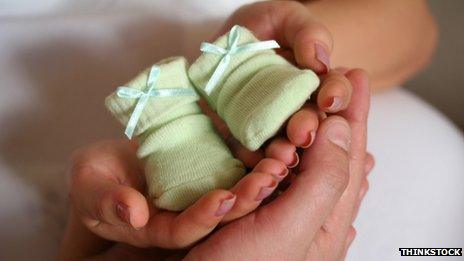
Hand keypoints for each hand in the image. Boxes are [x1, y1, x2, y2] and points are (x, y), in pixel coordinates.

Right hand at [64, 137, 292, 250]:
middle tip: (272, 173)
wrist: (109, 169)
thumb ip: (106, 202)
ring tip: (284, 154)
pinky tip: (272, 133)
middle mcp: (188, 213)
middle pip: (223, 212)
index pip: (187, 230)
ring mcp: (202, 189)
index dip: (205, 216)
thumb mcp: (91, 191)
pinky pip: (238, 161)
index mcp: (161, 228)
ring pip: (237, 186)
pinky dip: (255, 149)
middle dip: (248, 194)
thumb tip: (133, 211)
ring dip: (262, 171)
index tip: (225, 198)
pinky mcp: (212, 167)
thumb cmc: (95, 182)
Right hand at [184, 69, 370, 259]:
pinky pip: (274, 173)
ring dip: (306, 131)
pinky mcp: (255, 211)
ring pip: (304, 161)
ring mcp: (283, 213)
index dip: (355, 113)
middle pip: (331, 154)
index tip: (355, 76)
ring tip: (313, 106)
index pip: (351, 154)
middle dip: (332, 118)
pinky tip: (285, 145)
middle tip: (331, 85)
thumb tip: (341, 127)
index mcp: (329, 219)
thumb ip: (324, 180)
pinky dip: (278, 151)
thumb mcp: (292, 229)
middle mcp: (311, 215)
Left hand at [200, 1, 353, 169]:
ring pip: (284, 145)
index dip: (336, 95)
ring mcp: (272, 127)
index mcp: (316, 84)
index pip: (334, 92)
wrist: (220, 46)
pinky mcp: (244, 139)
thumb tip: (319, 61)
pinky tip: (254, 163)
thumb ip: (307, 32)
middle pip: (311, 124)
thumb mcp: (284, 18)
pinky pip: (252, 154)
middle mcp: (299, 109)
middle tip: (301, 132)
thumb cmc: (260, 28)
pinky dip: (254, 160)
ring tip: (281, 154)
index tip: (329, 98)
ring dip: (284, 152)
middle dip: (307, 128)